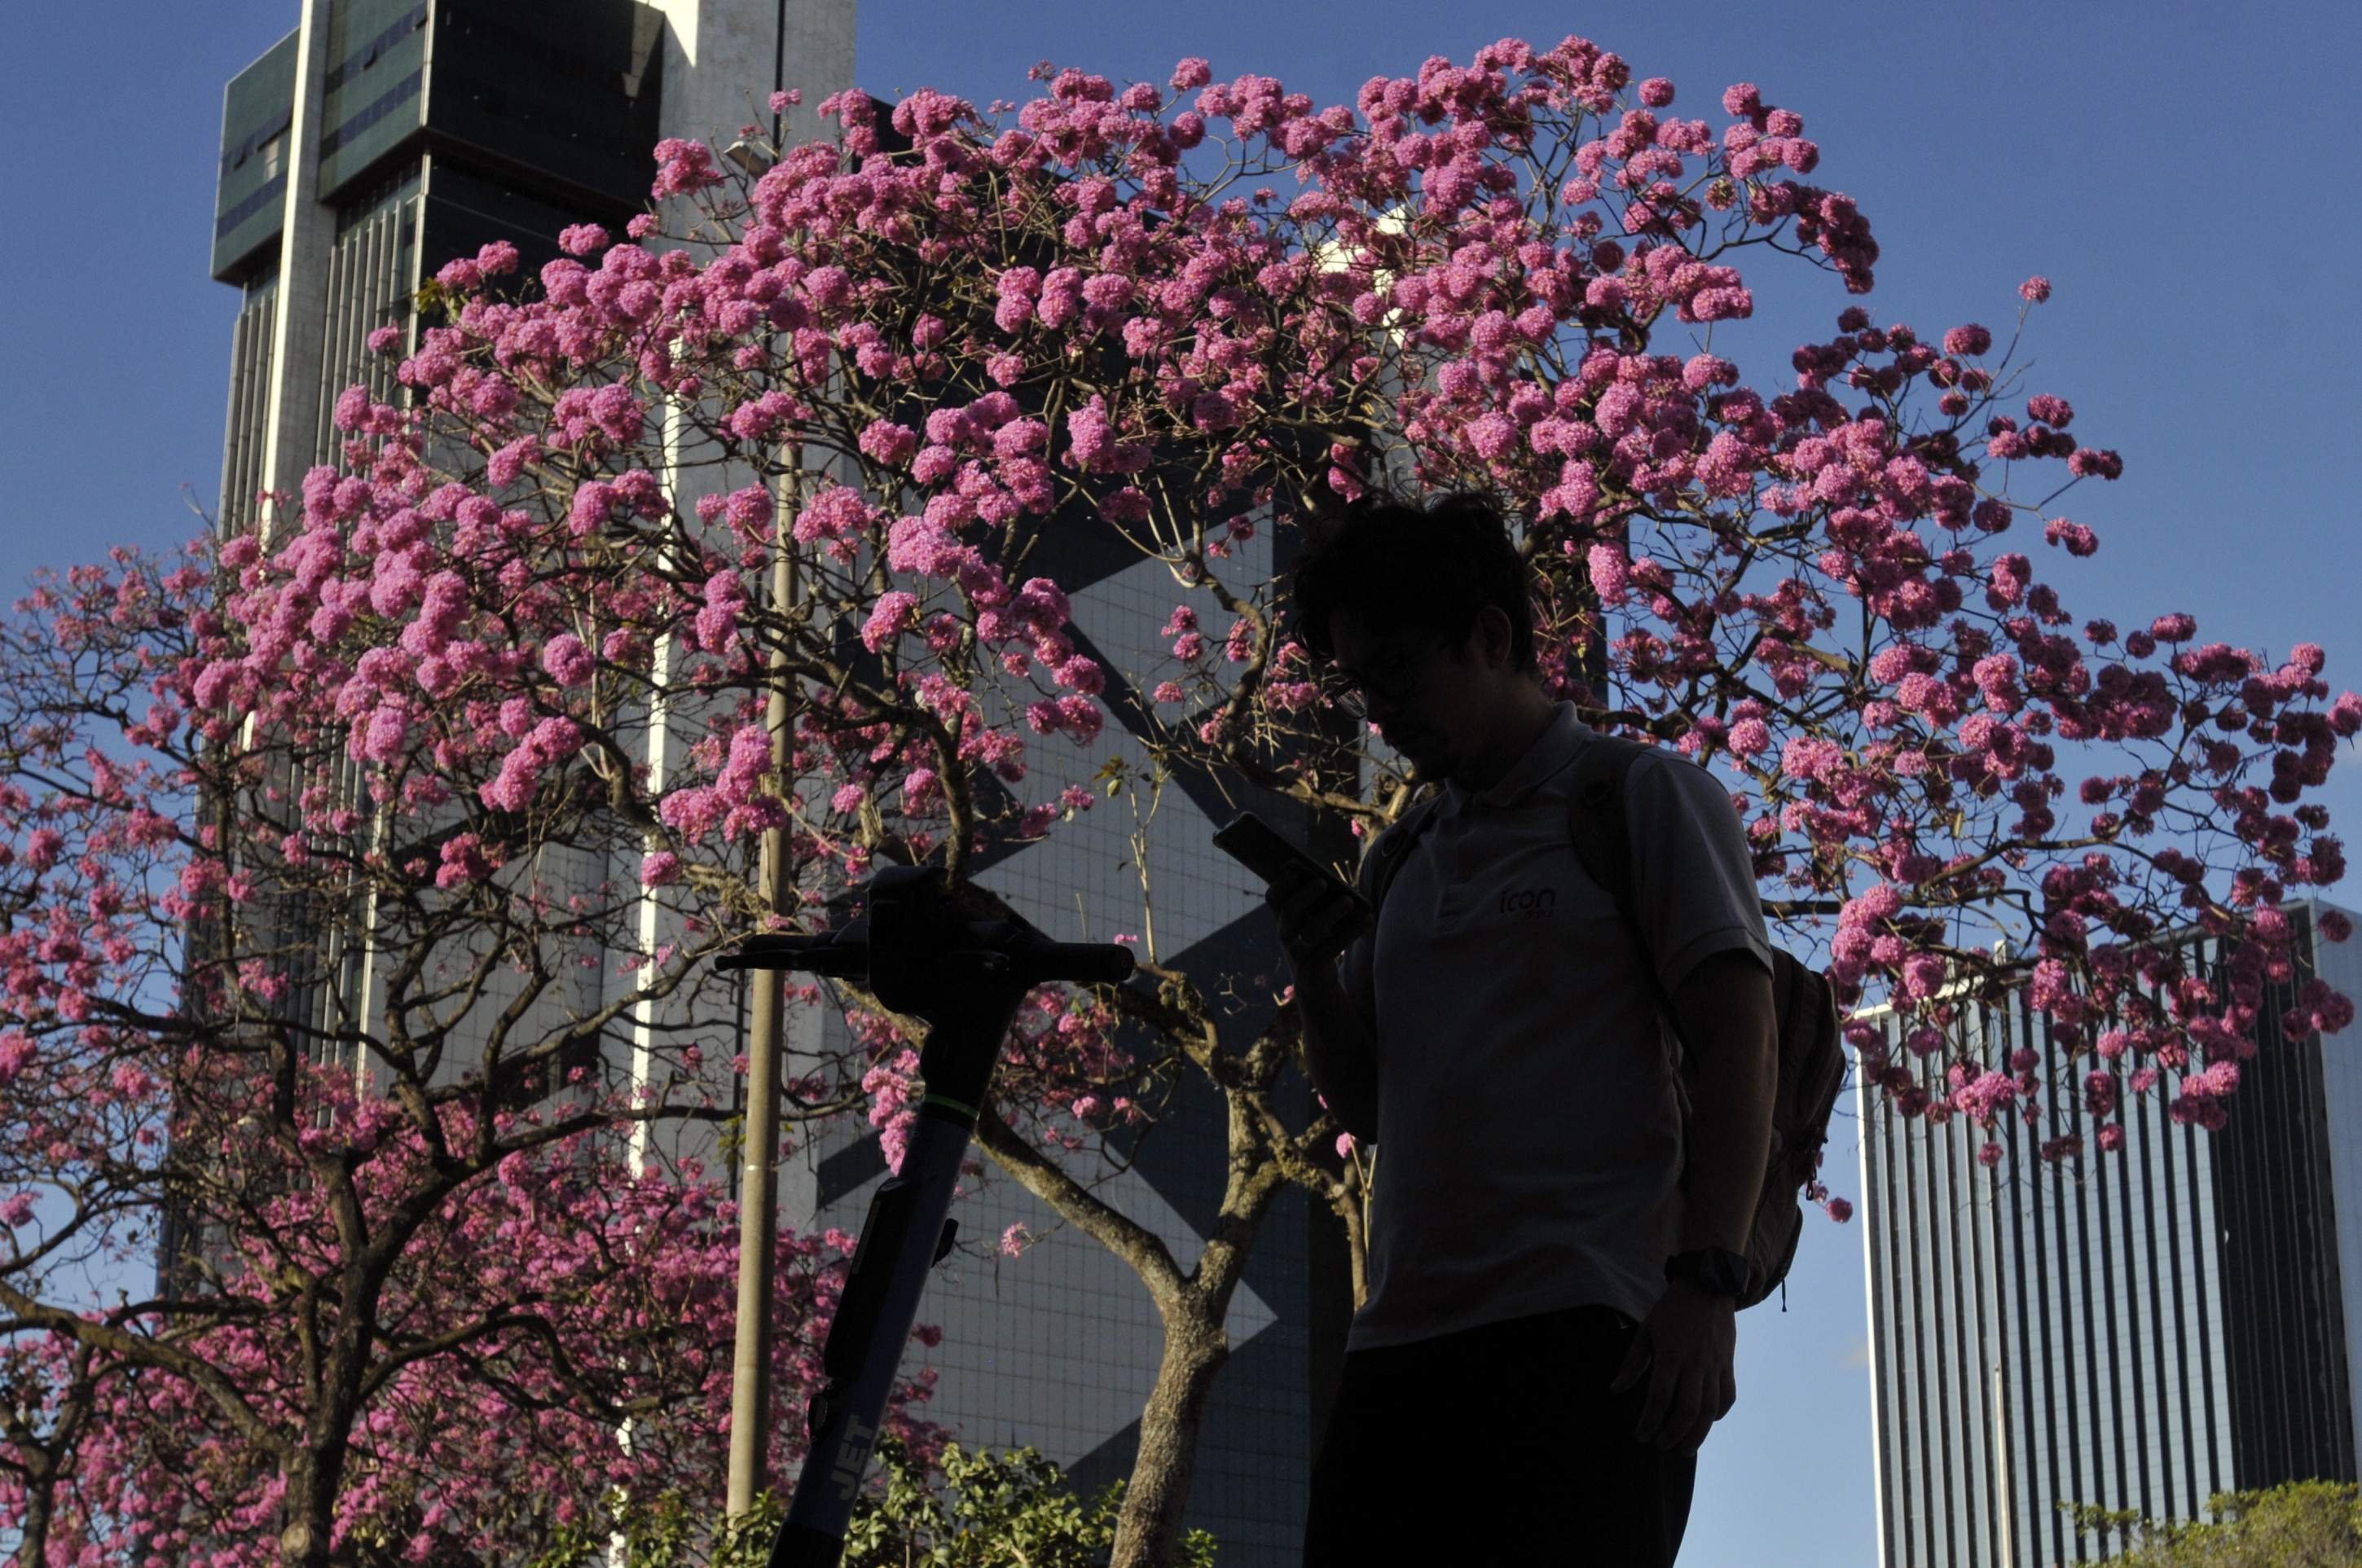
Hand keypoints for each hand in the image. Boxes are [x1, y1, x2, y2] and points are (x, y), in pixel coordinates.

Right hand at [1265, 864, 1368, 972]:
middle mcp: (1285, 933)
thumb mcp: (1313, 920)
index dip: (1282, 885)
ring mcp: (1298, 951)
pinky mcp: (1314, 965)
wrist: (1315, 978)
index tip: (1295, 873)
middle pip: (1289, 912)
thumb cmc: (1317, 938)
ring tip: (1348, 901)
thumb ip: (1320, 903)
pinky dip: (1350, 933)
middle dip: (1305, 895)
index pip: (1273, 898)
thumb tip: (1341, 890)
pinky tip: (1366, 920)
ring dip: (1330, 914)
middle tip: (1323, 882)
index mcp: (1283, 916)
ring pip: (1311, 932)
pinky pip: (1332, 948)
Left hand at [1610, 1279, 1736, 1452]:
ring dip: (1698, 1433)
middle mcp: (1695, 1364)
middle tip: (1662, 1446)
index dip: (1649, 1420)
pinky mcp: (1729, 1363)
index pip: (1660, 1398)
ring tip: (1686, 1448)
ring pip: (1710, 1409)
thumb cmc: (1671, 1310)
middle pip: (1687, 1410)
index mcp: (1671, 1355)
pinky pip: (1728, 1396)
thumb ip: (1633, 1362)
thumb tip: (1616, 1389)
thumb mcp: (1646, 1330)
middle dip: (1674, 1434)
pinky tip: (1709, 1422)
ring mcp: (1715, 1365)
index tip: (1641, 1434)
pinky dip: (1719, 1413)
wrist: (1707, 1287)